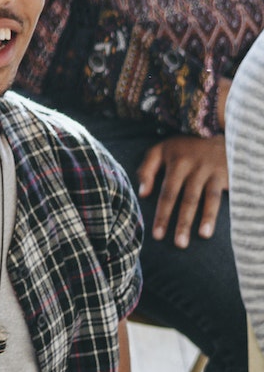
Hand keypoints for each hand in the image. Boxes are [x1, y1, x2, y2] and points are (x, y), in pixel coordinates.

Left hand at [136, 133, 225, 247]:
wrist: (214, 127)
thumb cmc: (182, 145)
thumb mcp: (159, 150)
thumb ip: (146, 170)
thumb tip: (142, 193)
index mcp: (177, 163)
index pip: (168, 194)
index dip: (163, 215)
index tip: (158, 236)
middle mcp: (196, 168)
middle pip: (188, 199)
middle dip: (183, 223)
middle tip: (179, 244)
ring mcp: (214, 171)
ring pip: (210, 198)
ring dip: (207, 217)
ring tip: (204, 236)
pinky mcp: (229, 172)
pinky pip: (227, 193)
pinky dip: (228, 208)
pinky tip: (226, 223)